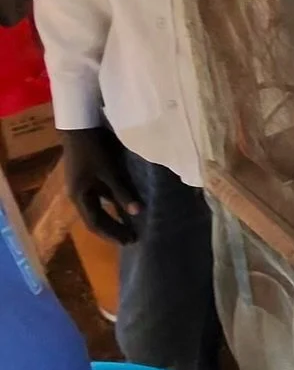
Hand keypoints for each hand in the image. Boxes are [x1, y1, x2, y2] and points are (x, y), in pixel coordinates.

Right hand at [60, 123, 141, 243]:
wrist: (79, 127)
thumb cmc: (93, 150)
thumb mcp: (109, 172)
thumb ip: (122, 192)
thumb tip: (138, 212)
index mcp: (80, 197)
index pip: (95, 223)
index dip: (112, 234)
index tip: (128, 241)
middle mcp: (78, 196)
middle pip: (96, 219)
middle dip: (113, 229)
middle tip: (131, 238)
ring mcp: (82, 187)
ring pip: (98, 209)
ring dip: (113, 217)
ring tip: (130, 226)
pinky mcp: (88, 178)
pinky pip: (101, 197)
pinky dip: (113, 204)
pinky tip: (125, 206)